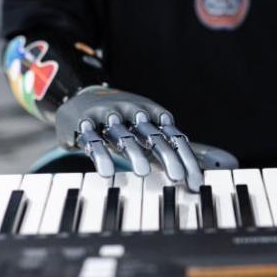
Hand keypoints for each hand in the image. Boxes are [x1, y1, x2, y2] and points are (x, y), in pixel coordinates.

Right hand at [55, 86, 236, 190]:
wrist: (82, 96)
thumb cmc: (123, 121)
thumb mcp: (146, 130)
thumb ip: (165, 150)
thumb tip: (192, 177)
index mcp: (153, 116)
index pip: (174, 137)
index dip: (186, 157)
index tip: (195, 180)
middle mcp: (134, 113)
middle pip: (153, 135)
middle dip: (166, 155)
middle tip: (177, 176)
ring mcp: (110, 116)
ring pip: (124, 135)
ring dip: (134, 152)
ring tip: (143, 172)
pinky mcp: (85, 123)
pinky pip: (93, 139)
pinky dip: (100, 154)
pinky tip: (106, 171)